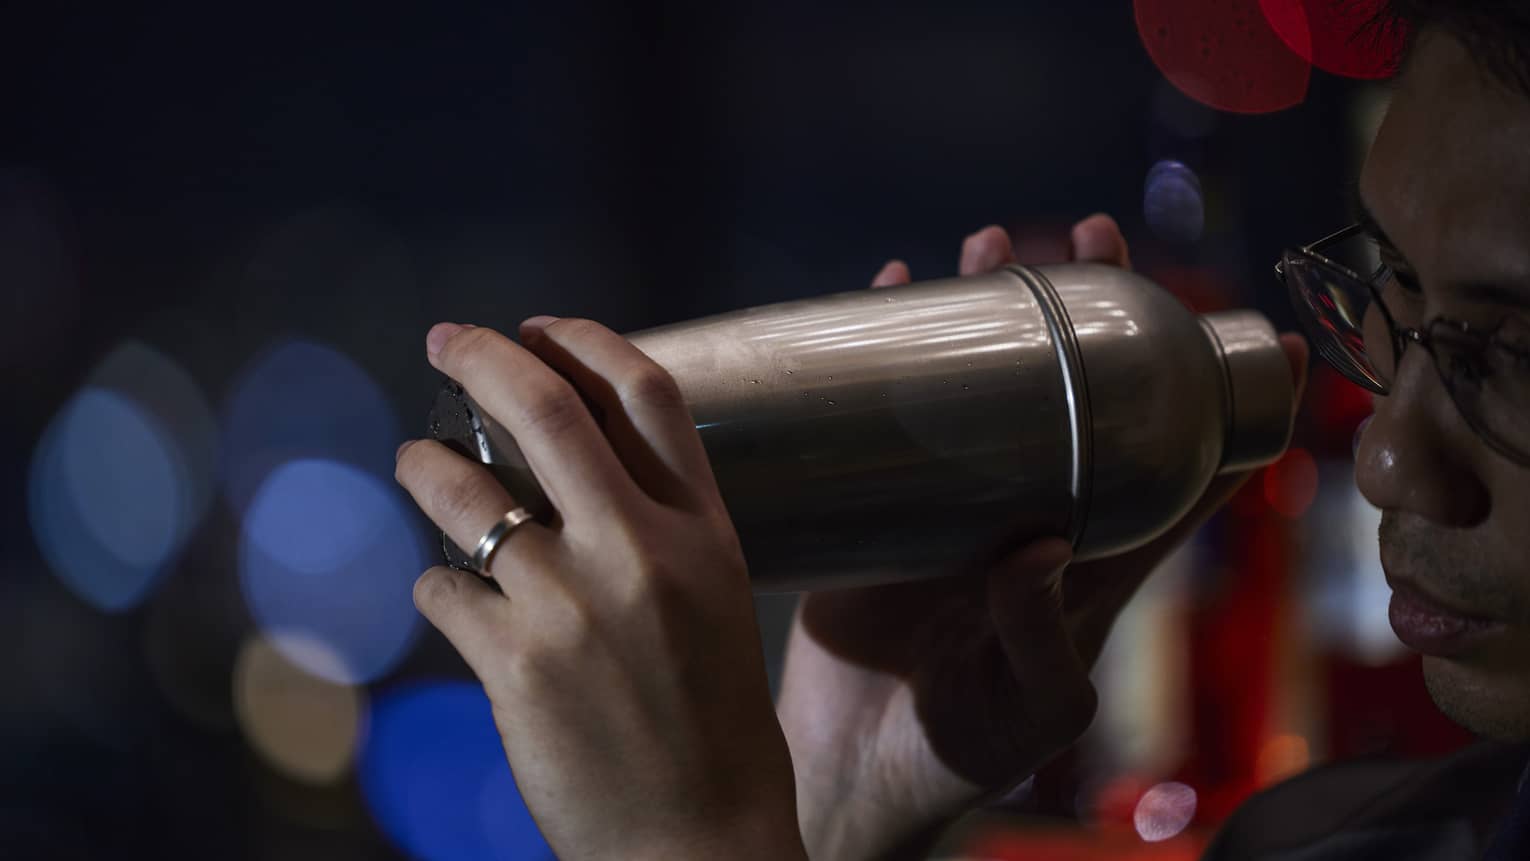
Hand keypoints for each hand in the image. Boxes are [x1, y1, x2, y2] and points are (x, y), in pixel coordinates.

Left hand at [395, 319, 806, 860]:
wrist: (702, 839)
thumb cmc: (714, 721)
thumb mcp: (718, 601)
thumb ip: (658, 526)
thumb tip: (566, 462)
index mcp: (705, 533)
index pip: (647, 394)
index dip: (582, 340)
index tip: (536, 327)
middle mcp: (641, 553)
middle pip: (545, 411)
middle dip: (480, 357)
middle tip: (445, 339)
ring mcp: (574, 606)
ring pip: (464, 494)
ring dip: (425, 466)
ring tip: (416, 462)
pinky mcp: (515, 667)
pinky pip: (441, 593)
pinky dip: (435, 588)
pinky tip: (450, 603)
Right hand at [776, 217, 1309, 859]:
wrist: (855, 768)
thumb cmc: (960, 753)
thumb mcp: (1027, 710)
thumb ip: (1040, 640)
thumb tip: (1036, 546)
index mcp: (1096, 561)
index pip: (1180, 468)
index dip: (1216, 398)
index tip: (1240, 324)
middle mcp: (1036, 513)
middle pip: (1083, 392)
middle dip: (1096, 313)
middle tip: (1096, 238)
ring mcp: (963, 502)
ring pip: (991, 383)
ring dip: (995, 309)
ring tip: (989, 243)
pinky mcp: (891, 502)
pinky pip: (899, 409)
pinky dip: (893, 348)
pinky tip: (890, 291)